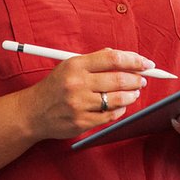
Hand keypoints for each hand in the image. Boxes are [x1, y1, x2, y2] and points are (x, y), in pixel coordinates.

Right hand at [18, 48, 153, 139]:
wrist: (32, 112)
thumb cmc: (55, 86)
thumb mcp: (70, 65)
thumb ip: (96, 59)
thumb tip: (125, 57)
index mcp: (76, 65)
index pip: (113, 59)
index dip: (135, 60)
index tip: (147, 64)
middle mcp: (77, 84)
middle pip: (119, 79)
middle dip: (137, 80)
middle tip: (143, 80)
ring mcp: (79, 105)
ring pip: (118, 99)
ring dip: (132, 96)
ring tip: (134, 93)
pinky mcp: (81, 122)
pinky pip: (110, 116)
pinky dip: (120, 110)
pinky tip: (120, 106)